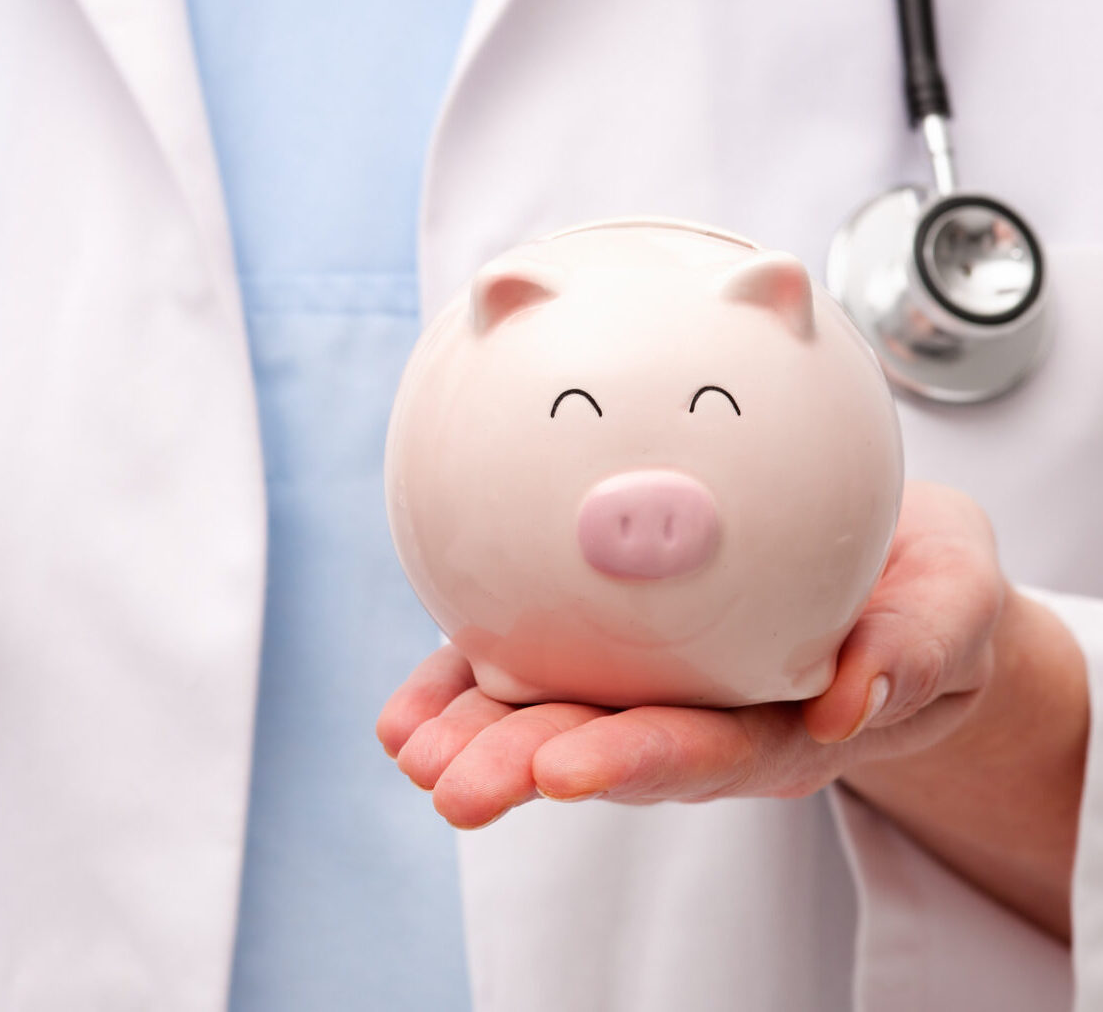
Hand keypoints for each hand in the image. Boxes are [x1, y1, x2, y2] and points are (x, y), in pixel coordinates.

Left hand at [377, 481, 1005, 828]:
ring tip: (412, 751)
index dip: (636, 762)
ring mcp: (651, 683)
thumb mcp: (953, 603)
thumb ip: (917, 649)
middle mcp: (704, 716)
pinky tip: (407, 714)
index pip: (706, 751)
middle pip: (610, 748)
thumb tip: (854, 702)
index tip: (565, 771)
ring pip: (556, 716)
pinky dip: (466, 688)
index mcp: (783, 722)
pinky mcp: (612, 645)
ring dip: (478, 737)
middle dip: (526, 768)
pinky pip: (532, 668)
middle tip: (453, 783)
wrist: (894, 575)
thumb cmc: (926, 589)